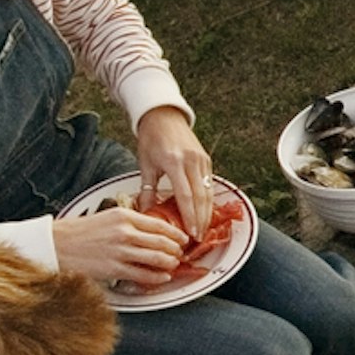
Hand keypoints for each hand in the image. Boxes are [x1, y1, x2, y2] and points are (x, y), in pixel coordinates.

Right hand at [53, 202, 189, 287]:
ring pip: (156, 258)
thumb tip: (151, 228)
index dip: (176, 233)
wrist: (57, 244)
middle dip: (176, 250)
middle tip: (181, 253)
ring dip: (170, 263)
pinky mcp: (114, 268)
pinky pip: (143, 274)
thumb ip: (130, 221)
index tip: (183, 238)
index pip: (159, 224)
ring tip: (173, 265)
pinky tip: (163, 277)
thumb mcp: (107, 217)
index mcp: (124, 215)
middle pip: (162, 242)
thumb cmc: (80, 231)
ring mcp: (120, 251)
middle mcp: (125, 232)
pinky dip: (157, 277)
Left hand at [133, 107, 217, 234]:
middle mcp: (192, 161)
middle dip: (201, 220)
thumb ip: (147, 189)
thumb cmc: (151, 139)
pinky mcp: (206, 160)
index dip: (190, 217)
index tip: (191, 234)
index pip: (186, 196)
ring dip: (207, 213)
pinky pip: (209, 184)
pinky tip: (204, 213)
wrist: (163, 116)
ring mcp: (202, 160)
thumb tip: (146, 212)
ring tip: (203, 230)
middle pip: (201, 197)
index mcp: (174, 162)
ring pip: (208, 192)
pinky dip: (208, 200)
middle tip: (198, 239)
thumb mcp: (145, 164)